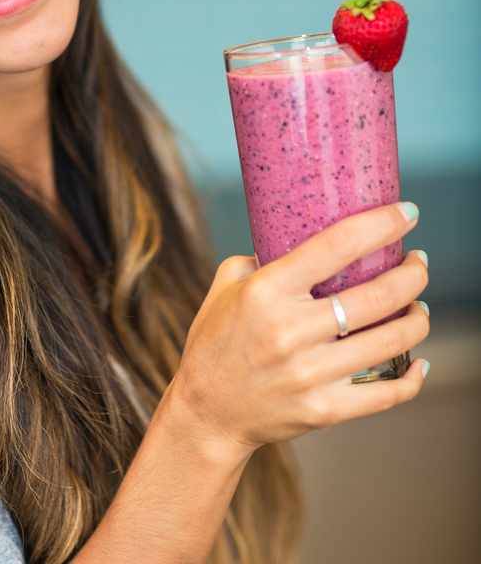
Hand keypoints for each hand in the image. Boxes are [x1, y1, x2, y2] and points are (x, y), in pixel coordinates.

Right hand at [171, 202, 428, 459]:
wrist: (206, 412)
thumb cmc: (216, 341)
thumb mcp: (226, 285)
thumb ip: (263, 257)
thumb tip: (301, 236)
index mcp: (266, 290)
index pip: (336, 245)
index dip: (381, 224)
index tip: (407, 212)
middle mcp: (290, 330)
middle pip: (377, 296)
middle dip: (412, 274)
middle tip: (418, 263)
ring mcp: (310, 373)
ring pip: (391, 341)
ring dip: (418, 319)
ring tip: (418, 305)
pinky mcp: (325, 410)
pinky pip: (387, 393)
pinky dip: (413, 376)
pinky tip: (419, 361)